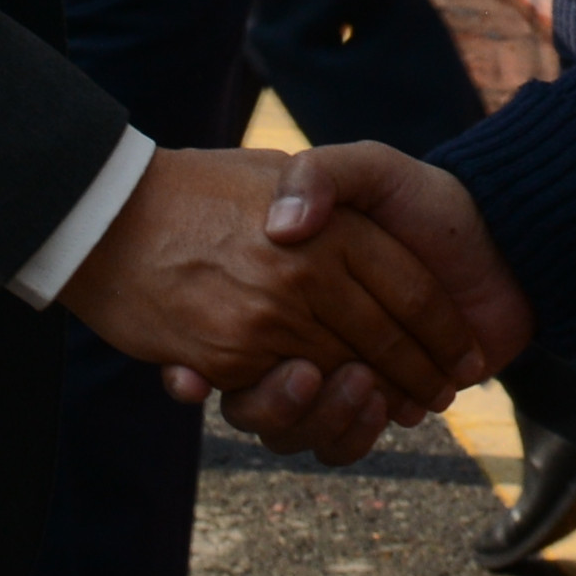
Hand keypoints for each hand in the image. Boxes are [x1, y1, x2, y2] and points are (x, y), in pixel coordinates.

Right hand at [56, 143, 494, 438]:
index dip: (442, 325)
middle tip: (440, 395)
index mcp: (327, 225)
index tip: (465, 352)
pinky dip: (321, 414)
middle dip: (421, 373)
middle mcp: (300, 272)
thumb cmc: (205, 181)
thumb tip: (318, 226)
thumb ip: (327, 180)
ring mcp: (264, 318)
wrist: (111, 206)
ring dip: (372, 403)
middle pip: (383, 340)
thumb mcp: (278, 161)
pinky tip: (349, 409)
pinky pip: (285, 399)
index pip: (407, 284)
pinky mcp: (227, 356)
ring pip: (339, 380)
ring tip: (392, 405)